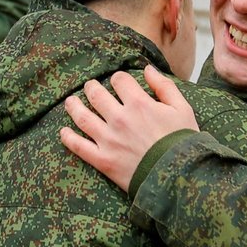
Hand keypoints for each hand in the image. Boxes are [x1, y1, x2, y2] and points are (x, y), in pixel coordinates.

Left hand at [60, 65, 198, 191]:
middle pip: (96, 95)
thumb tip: (148, 69)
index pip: (120, 80)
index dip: (119, 79)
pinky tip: (63, 131)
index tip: (119, 83)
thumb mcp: (182, 109)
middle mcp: (120, 119)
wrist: (179, 177)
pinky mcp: (103, 160)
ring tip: (70, 101)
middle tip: (90, 87)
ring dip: (73, 106)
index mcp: (139, 104)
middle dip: (92, 87)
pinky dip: (68, 138)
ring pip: (82, 117)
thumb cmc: (183, 143)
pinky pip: (79, 146)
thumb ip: (164, 86)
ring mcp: (108, 140)